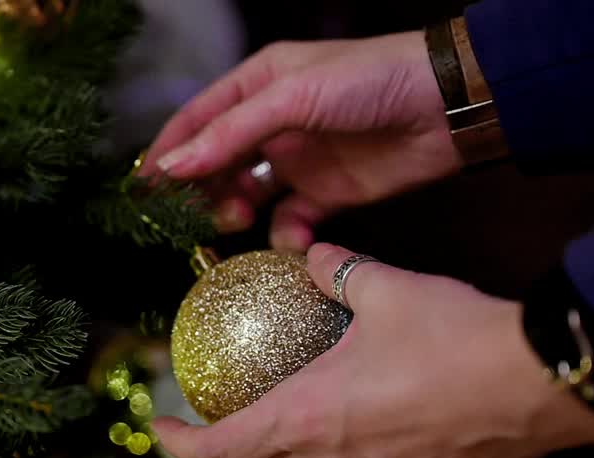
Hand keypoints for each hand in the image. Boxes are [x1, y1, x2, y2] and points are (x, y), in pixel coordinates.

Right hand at [140, 33, 463, 250]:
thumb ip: (231, 133)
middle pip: (217, 163)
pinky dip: (284, 235)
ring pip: (247, 194)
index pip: (197, 121)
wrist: (451, 104)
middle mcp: (273, 123)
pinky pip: (291, 221)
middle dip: (198, 190)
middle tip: (185, 217)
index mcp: (258, 85)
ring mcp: (300, 160)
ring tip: (232, 222)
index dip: (168, 153)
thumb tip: (174, 167)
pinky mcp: (330, 193)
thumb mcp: (293, 96)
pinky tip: (289, 240)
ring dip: (233, 212)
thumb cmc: (371, 81)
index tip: (142, 190)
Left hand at [153, 244, 593, 457]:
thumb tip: (314, 255)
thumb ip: (337, 272)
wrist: (541, 381)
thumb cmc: (455, 334)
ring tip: (299, 446)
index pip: (220, 448)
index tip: (161, 427)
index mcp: (306, 417)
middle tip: (230, 433)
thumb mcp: (385, 288)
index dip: (180, 443)